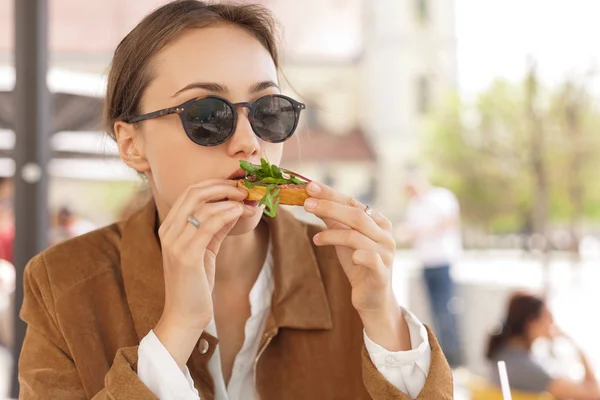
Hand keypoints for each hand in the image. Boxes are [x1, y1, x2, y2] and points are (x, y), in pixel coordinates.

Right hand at [154, 179, 250, 367]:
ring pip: (201, 206)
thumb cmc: (196, 282)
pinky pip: (206, 225)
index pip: (190, 191)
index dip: (215, 183)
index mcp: (170, 226)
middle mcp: (168, 230)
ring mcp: (174, 242)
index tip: (238, 184)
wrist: (184, 315)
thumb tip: (235, 206)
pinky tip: (240, 212)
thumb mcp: (207, 248)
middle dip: (222, 186)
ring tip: (248, 200)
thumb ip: (217, 227)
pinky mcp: (186, 256)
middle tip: (245, 189)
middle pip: (193, 192)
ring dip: (228, 199)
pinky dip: (225, 214)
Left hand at [303, 182, 408, 350]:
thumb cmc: (358, 265)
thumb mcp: (343, 239)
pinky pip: (369, 258)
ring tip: (316, 238)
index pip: (352, 202)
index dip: (331, 194)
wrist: (372, 298)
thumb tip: (311, 199)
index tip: (310, 187)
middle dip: (329, 208)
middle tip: (307, 204)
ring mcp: (385, 253)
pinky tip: (347, 256)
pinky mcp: (382, 272)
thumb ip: (332, 220)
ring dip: (333, 234)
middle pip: (356, 215)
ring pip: (357, 236)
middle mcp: (384, 234)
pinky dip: (356, 254)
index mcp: (377, 221)